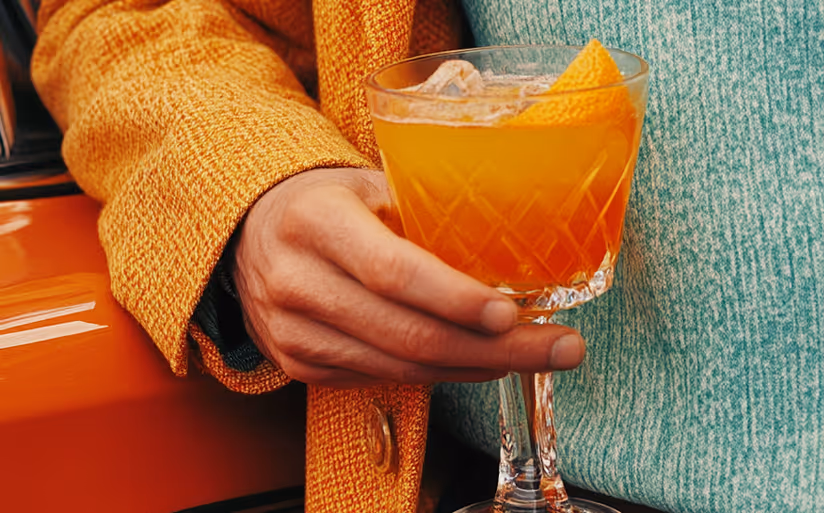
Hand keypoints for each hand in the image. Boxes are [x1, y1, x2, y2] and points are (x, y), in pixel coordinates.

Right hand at [232, 168, 584, 387]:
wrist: (251, 233)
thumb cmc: (326, 202)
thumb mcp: (370, 186)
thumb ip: (427, 216)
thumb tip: (514, 249)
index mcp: (316, 221)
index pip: (391, 271)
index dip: (455, 299)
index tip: (514, 314)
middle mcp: (295, 281)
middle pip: (406, 333)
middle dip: (494, 349)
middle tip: (559, 348)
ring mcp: (291, 332)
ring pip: (399, 367)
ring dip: (474, 367)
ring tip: (528, 355)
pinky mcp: (297, 364)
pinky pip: (381, 377)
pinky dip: (436, 373)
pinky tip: (473, 359)